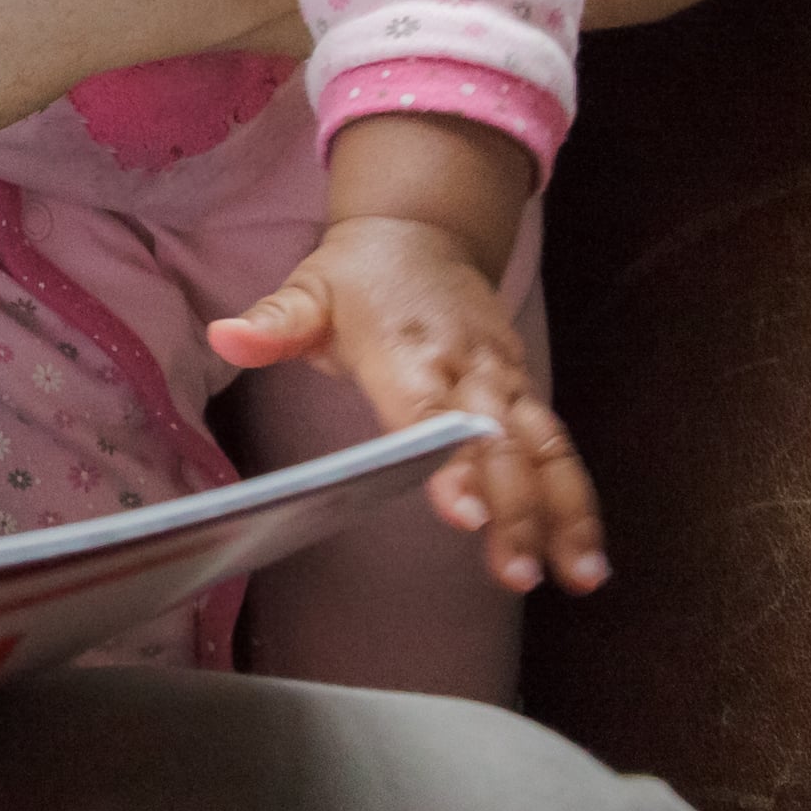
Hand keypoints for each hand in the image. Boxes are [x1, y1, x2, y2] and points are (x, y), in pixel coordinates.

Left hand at [207, 111, 601, 596]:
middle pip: (499, 443)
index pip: (429, 411)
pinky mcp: (525, 391)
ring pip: (546, 448)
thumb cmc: (356, 277)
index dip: (449, 463)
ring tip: (580, 578)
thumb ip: (274, 323)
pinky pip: (557, 447)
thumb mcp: (306, 290)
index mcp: (406, 348)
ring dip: (567, 513)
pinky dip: (576, 499)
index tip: (464, 514)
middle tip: (518, 574)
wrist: (424, 232)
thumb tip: (225, 337)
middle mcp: (467, 366)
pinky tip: (585, 556)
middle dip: (516, 510)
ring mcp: (504, 379)